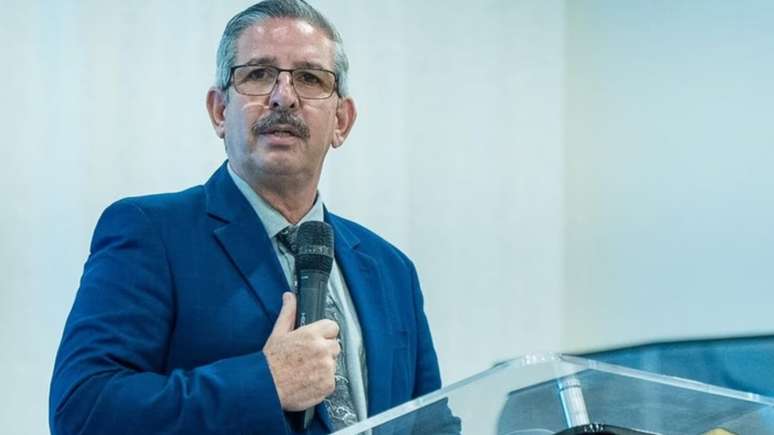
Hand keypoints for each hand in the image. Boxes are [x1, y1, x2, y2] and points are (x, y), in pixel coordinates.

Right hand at [263, 292, 340, 410]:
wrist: (266, 388)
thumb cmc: (271, 363)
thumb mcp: (278, 333)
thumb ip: (288, 313)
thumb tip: (289, 297)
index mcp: (312, 335)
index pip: (333, 327)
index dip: (325, 333)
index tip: (317, 339)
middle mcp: (322, 350)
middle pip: (335, 345)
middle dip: (324, 350)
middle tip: (308, 357)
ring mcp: (327, 368)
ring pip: (333, 363)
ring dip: (324, 366)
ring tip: (306, 370)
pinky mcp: (328, 384)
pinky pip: (331, 380)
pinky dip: (322, 381)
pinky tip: (308, 380)